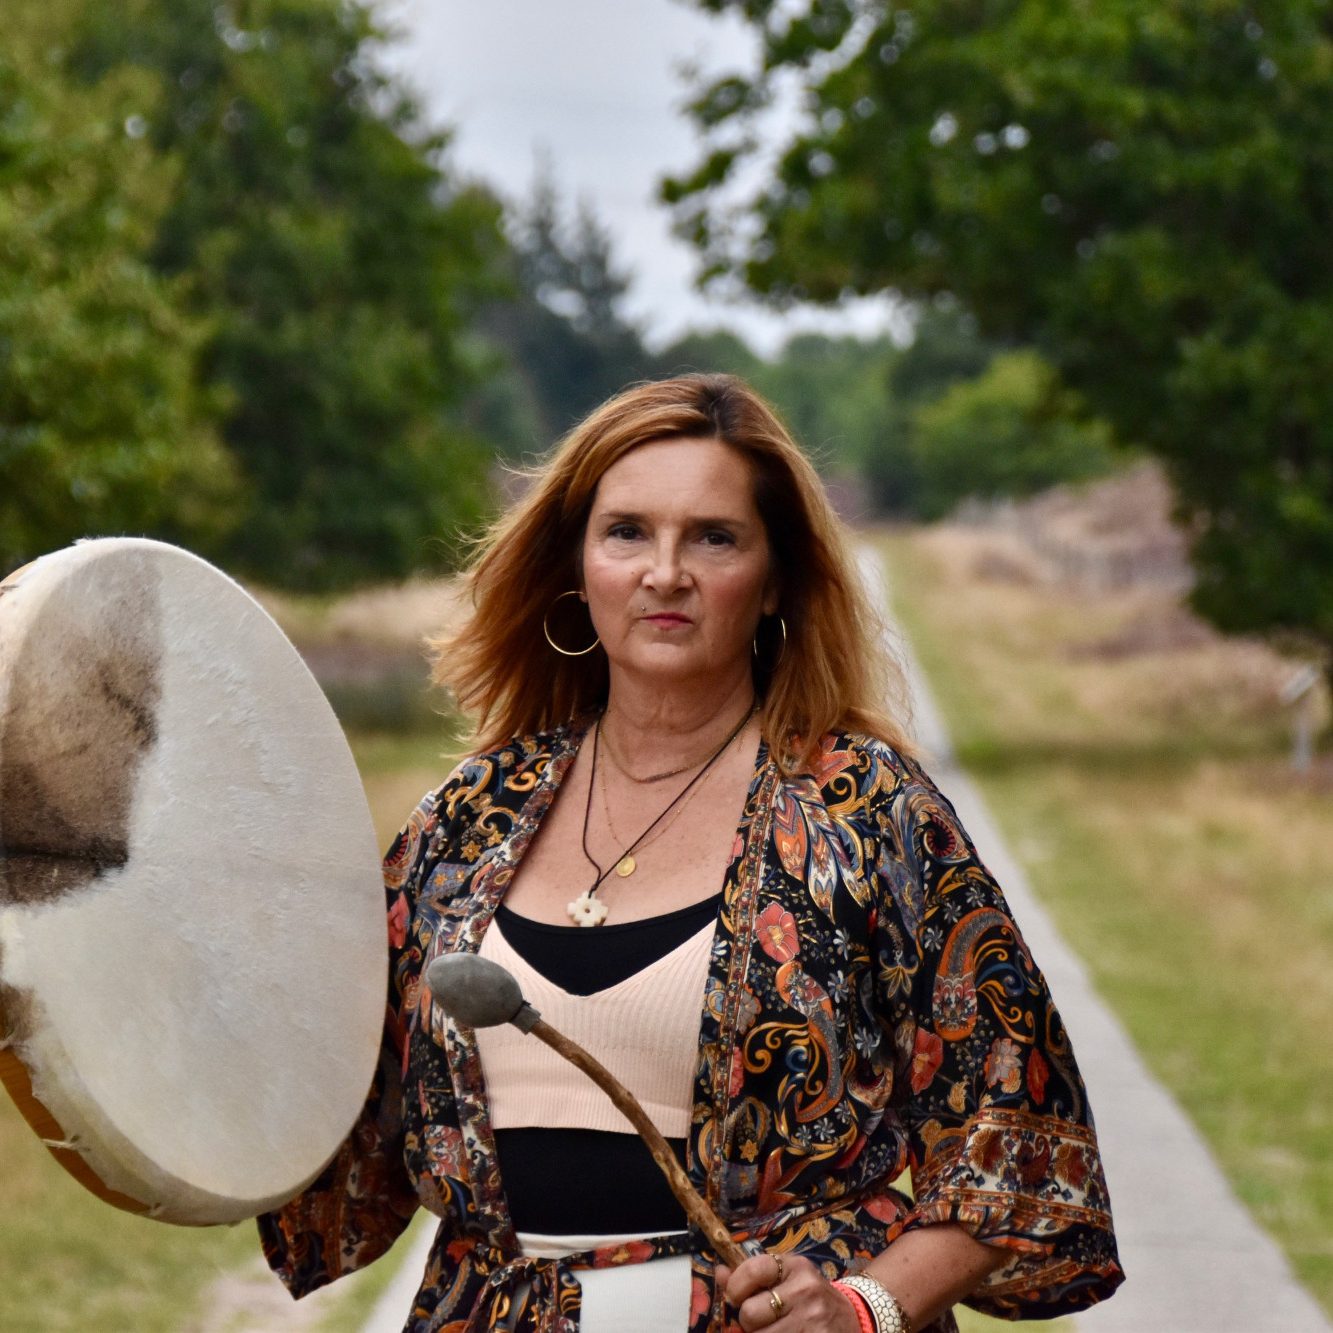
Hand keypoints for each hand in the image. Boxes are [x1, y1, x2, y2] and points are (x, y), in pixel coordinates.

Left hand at [719, 1252, 860, 1331]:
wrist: (851, 1320)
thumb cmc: (808, 1297)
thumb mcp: (785, 1278)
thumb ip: (752, 1276)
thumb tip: (719, 1273)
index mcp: (796, 1267)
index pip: (752, 1270)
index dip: (735, 1287)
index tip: (735, 1297)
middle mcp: (806, 1291)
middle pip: (750, 1313)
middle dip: (748, 1322)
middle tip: (760, 1321)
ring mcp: (812, 1322)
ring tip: (773, 1331)